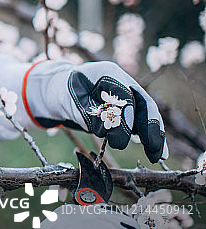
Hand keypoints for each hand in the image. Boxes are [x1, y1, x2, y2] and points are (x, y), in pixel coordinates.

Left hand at [24, 60, 166, 161]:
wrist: (67, 90)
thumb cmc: (67, 94)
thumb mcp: (70, 101)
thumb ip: (88, 113)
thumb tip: (107, 130)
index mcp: (106, 73)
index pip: (122, 92)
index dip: (124, 113)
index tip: (120, 132)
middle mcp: (124, 82)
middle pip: (144, 103)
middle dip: (148, 126)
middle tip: (150, 146)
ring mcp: (131, 96)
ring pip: (148, 115)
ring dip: (154, 136)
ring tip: (156, 155)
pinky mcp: (133, 110)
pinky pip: (145, 124)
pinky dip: (153, 138)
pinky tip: (160, 154)